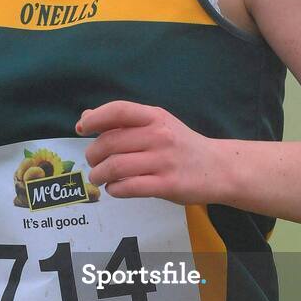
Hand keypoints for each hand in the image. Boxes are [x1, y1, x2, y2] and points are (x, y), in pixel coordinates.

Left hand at [76, 101, 217, 203]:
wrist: (219, 168)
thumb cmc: (182, 145)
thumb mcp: (158, 124)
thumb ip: (124, 121)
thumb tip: (87, 116)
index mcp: (155, 117)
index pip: (118, 110)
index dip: (94, 118)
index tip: (82, 128)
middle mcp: (159, 135)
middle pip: (110, 143)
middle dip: (93, 155)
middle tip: (93, 162)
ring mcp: (164, 161)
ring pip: (115, 167)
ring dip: (99, 175)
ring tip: (99, 178)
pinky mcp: (167, 185)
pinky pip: (128, 187)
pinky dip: (114, 189)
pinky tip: (115, 188)